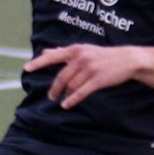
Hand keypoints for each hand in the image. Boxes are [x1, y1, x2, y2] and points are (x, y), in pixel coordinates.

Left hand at [24, 43, 141, 108]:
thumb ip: (63, 52)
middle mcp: (81, 58)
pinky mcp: (98, 80)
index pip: (53, 57)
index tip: (26, 68)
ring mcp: (90, 69)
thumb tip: (44, 52)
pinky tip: (66, 105)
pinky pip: (81, 92)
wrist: (127, 59)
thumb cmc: (102, 55)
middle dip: (55, 88)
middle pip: (61, 77)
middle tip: (50, 97)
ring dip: (66, 94)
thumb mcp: (83, 49)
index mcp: (76, 50)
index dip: (39, 63)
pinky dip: (72, 100)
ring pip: (71, 86)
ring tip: (63, 99)